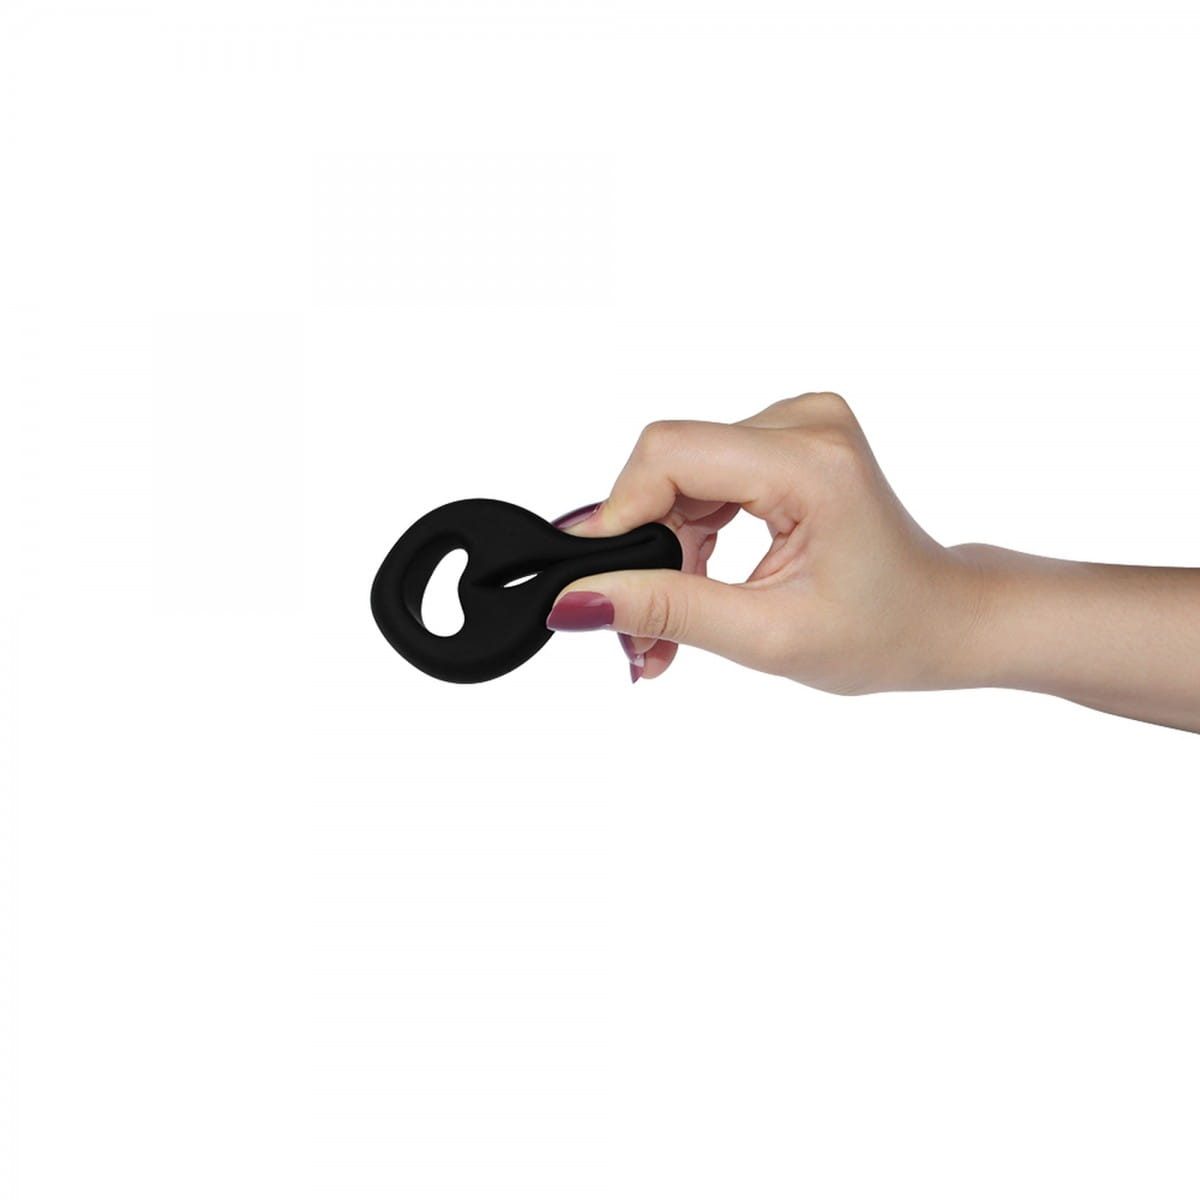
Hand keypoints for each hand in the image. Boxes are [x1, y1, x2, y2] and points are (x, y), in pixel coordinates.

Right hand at [547, 392, 985, 692]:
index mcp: (810, 462)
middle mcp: (803, 423)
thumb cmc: (885, 632)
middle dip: (639, 550)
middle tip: (634, 635)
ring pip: (677, 478)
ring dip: (659, 554)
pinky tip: (689, 589)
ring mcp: (794, 426)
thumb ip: (667, 610)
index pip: (668, 455)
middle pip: (668, 466)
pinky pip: (702, 481)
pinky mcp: (783, 443)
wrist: (944, 617)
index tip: (594, 585)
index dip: (616, 517)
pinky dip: (686, 540)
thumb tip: (576, 601)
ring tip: (661, 632)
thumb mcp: (768, 637)